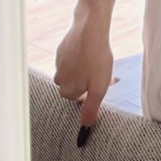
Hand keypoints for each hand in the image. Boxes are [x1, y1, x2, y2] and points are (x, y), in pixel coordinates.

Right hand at [54, 14, 113, 141]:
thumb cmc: (96, 59)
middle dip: (87, 81)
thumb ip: (90, 110)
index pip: (77, 99)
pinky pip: (73, 58)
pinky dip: (82, 56)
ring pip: (73, 72)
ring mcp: (59, 62)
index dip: (90, 92)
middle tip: (102, 72)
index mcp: (66, 90)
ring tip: (99, 60)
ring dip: (85, 69)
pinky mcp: (62, 49)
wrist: (90, 28)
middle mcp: (58, 78)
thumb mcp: (99, 89)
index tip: (100, 83)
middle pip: (74, 86)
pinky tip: (91, 50)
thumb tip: (83, 132)